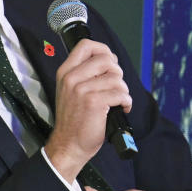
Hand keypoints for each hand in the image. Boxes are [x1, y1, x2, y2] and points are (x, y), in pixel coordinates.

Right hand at [45, 39, 131, 181]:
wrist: (68, 145)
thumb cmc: (74, 120)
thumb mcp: (70, 91)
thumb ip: (83, 74)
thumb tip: (109, 61)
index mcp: (65, 72)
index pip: (86, 45)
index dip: (103, 50)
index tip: (110, 62)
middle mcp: (71, 78)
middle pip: (106, 59)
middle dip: (117, 72)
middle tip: (115, 86)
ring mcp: (81, 90)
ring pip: (116, 77)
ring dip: (123, 90)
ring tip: (118, 100)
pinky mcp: (94, 102)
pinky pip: (120, 93)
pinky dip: (126, 102)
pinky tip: (121, 108)